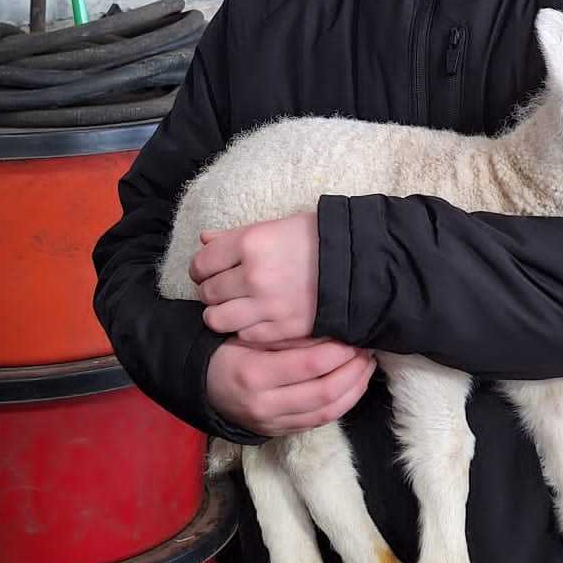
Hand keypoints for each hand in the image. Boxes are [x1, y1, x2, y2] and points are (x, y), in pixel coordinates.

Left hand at [191, 214, 318, 345]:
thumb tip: (204, 239)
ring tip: (236, 309)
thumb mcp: (276, 227)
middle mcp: (253, 275)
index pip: (202, 263)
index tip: (208, 272)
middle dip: (212, 292)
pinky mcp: (281, 329)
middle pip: (207, 293)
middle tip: (225, 291)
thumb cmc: (319, 241)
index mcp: (250, 243)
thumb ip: (235, 236)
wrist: (360, 268)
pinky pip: (245, 335)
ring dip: (222, 315)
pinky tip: (259, 319)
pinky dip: (246, 330)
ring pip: (218, 319)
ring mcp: (266, 305)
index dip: (201, 269)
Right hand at [205, 337, 374, 436]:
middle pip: (324, 393)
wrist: (202, 386)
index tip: (354, 338)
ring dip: (354, 390)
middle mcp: (264, 404)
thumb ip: (287, 337)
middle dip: (353, 371)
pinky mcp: (279, 433)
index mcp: (254, 374)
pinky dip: (341, 405)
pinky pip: (318, 423)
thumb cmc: (227, 351)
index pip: (310, 365)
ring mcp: (272, 423)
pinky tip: (352, 387)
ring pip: (326, 413)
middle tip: (367, 352)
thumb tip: (331, 333)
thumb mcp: (249, 335)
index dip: (339, 352)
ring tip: (366, 368)